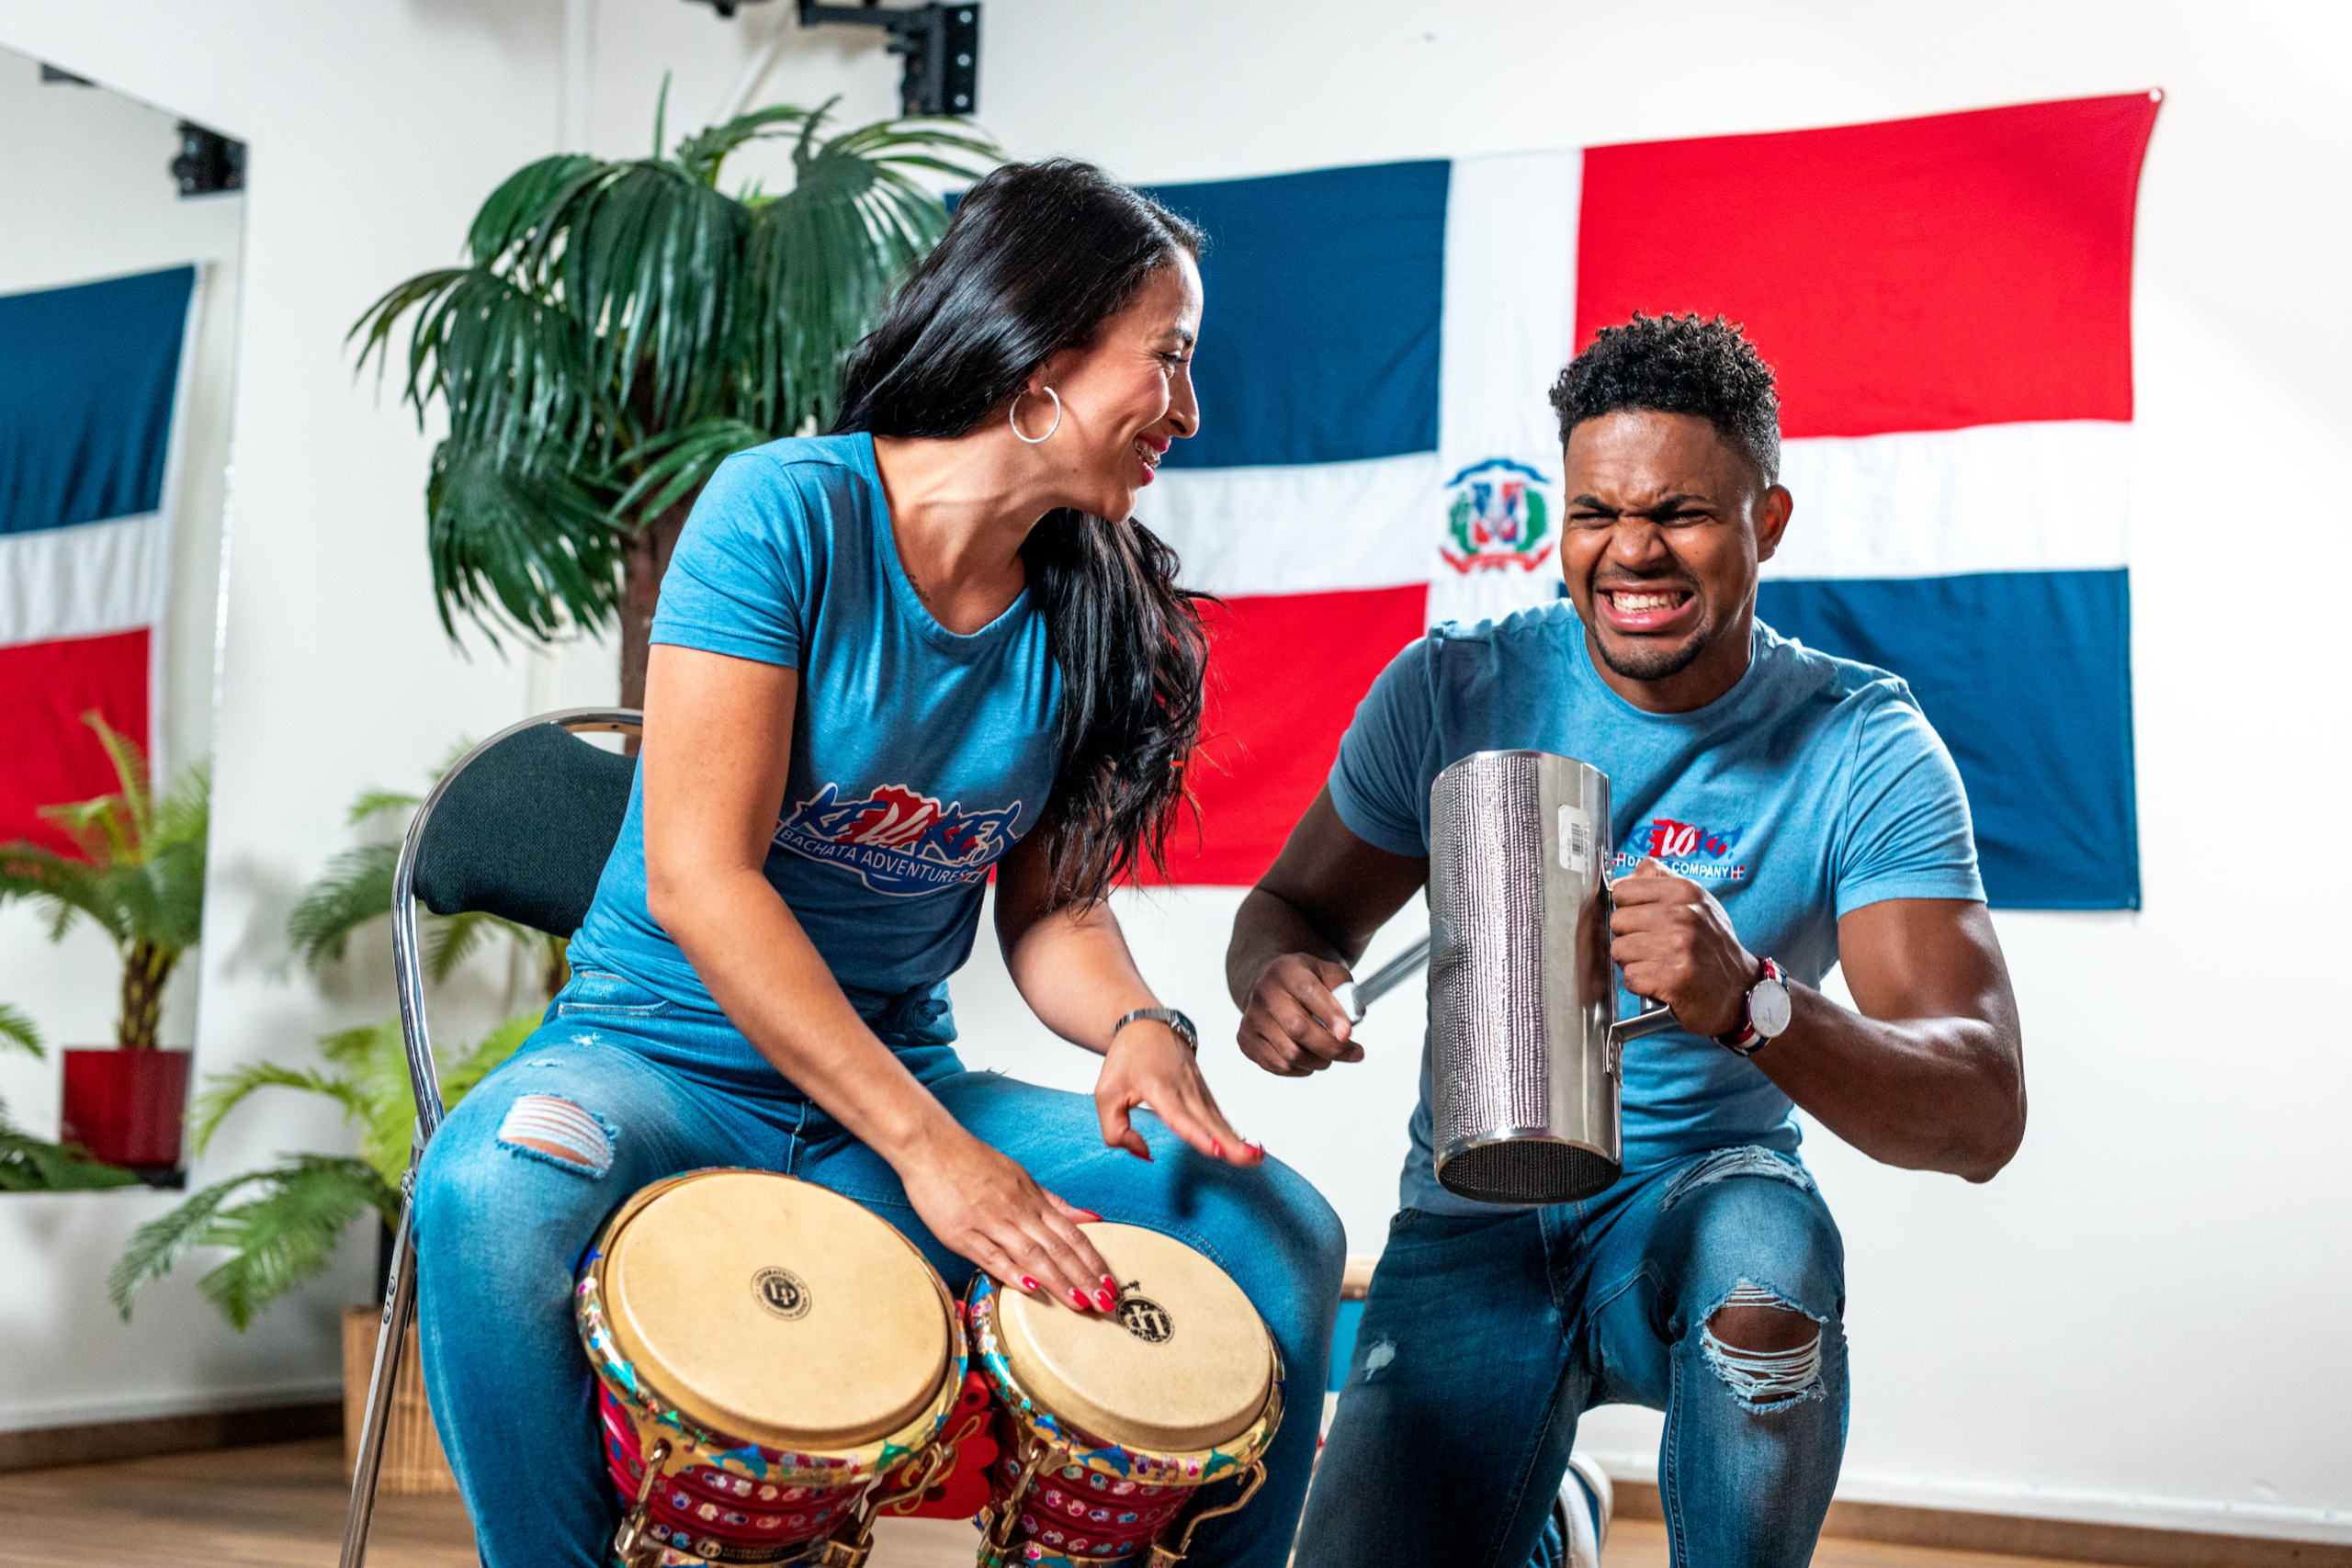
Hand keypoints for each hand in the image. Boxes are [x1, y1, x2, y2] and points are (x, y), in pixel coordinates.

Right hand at [895, 1124, 1121, 1313]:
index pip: (1072, 1235)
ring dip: (1059, 1280)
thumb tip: (1091, 1218)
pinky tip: (1030, 1290)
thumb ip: (1055, 1204)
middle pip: (1059, 1248)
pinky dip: (1012, 1272)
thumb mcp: (1022, 1178)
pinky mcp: (962, 1232)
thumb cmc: (975, 1162)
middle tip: (1106, 1304)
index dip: (1093, 1261)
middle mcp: (1018, 1211)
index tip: (1111, 1285)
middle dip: (1084, 1278)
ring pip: (1032, 1254)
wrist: (932, 1145)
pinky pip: (991, 1255)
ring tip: (1080, 1303)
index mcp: (1032, 1200)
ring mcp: (990, 1222)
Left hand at [1097, 1022, 1264, 1163]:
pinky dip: (1233, 1133)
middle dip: (1231, 1142)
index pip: (1180, 1116)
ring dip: (1237, 1140)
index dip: (1198, 1135)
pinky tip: (1246, 1150)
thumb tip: (1144, 1154)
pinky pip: (1218, 1117)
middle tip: (1250, 1158)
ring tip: (1255, 1157)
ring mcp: (1197, 1089)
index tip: (1216, 1149)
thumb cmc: (1125, 1059)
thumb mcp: (1105, 1094)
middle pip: (1209, 1121)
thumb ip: (1116, 1131)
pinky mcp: (1203, 1092)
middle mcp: (1183, 1088)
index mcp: (1158, 1088)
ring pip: (1218, 1120)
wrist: (1146, 1025)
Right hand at [1237, 953, 1362, 1076]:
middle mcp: (1264, 992)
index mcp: (1287, 970)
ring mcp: (1252, 1018)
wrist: (1271, 986)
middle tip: (1354, 1052)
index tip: (1348, 1033)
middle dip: (1331, 1047)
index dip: (1330, 1014)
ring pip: (1291, 1054)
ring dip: (1319, 1060)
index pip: (1308, 991)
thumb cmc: (1305, 982)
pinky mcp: (1245, 1040)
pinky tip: (1308, 1056)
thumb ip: (1346, 991)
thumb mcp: (1328, 974)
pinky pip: (1279, 1066)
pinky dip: (1302, 1068)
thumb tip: (1354, 1017)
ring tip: (1329, 1052)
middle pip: (1298, 1029)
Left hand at [1609, 858, 1756, 1038]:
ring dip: (1632, 961)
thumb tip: (1618, 882)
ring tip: (1655, 963)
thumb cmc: (1710, 943)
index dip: (1627, 908)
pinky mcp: (1673, 978)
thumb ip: (1657, 880)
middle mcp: (1683, 915)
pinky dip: (1639, 984)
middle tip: (1650, 946)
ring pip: (1619, 950)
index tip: (1642, 920)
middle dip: (1627, 936)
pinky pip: (1630, 977)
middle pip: (1617, 921)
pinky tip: (1658, 981)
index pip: (1622, 891)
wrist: (1738, 988)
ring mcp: (1678, 947)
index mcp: (1685, 890)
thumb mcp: (1694, 900)